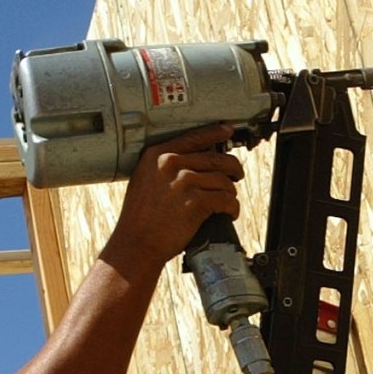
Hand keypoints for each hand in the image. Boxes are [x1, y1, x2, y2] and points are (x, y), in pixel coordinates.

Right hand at [102, 125, 243, 270]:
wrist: (136, 243)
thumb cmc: (139, 217)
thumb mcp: (144, 180)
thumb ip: (165, 167)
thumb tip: (193, 162)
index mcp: (157, 156)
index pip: (194, 137)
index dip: (216, 133)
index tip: (228, 130)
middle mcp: (171, 165)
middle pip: (216, 158)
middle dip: (232, 167)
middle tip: (236, 174)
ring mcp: (185, 182)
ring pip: (224, 180)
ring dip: (230, 192)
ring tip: (228, 200)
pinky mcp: (197, 202)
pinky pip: (226, 200)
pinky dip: (232, 208)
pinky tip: (229, 213)